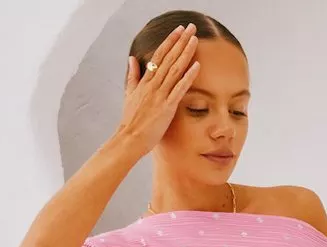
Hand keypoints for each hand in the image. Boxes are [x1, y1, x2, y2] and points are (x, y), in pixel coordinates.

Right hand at [118, 24, 199, 156]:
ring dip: (186, 53)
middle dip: (181, 41)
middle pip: (169, 58)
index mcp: (145, 81)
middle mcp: (153, 85)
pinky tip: (197, 65)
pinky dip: (188, 77)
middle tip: (191, 27)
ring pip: (175, 69)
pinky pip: (179, 89)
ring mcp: (160, 95)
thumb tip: (132, 58)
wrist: (129, 139)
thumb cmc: (131, 120)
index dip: (169, 42)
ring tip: (195, 39)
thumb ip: (133, 75)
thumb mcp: (129, 94)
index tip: (178, 30)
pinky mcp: (167, 107)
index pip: (159, 56)